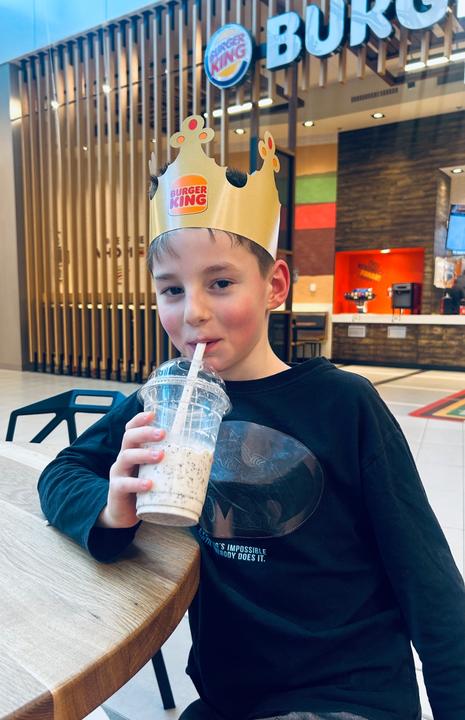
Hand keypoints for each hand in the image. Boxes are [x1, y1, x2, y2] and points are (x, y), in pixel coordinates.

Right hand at [97, 411, 164, 528]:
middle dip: (145, 432)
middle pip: (128, 438)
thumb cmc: (143, 489)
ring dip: (144, 454)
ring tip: (160, 455)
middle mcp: (124, 458)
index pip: (132, 429)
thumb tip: (207, 457)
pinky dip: (137, 483)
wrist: (124, 514)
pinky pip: (124, 484)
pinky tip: (149, 484)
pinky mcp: (116, 490)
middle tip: (163, 433)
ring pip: (126, 457)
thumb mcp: (157, 473)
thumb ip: (173, 464)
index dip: (140, 420)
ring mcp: (118, 473)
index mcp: (134, 451)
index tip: (153, 414)